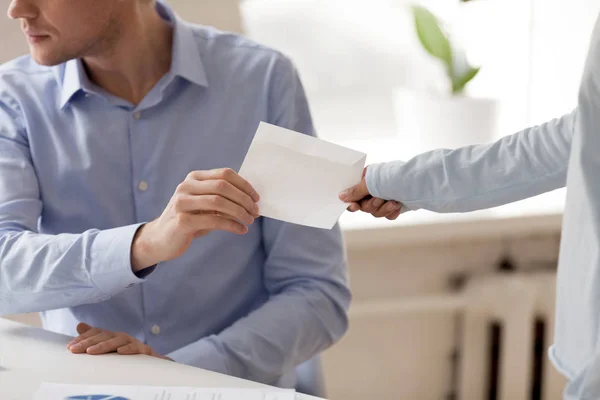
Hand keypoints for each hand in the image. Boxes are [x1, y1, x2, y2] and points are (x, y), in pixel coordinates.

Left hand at [67, 323, 170, 359]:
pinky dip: (129, 349)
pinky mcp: (145, 351)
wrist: (152, 363)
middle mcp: (122, 337)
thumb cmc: (127, 355)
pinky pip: (137, 348)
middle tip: (74, 350)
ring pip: (118, 340)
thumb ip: (95, 336)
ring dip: (104, 345)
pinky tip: (120, 352)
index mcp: (112, 336)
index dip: (83, 338)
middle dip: (88, 342)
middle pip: (104, 336)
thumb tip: (80, 325)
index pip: (96, 333)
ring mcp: (133, 342)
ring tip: (91, 352)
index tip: (70, 347)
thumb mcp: (110, 346)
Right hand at [131, 168, 259, 270]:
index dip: (244, 185)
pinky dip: (232, 225)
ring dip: (240, 212)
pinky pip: (214, 221)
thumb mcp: (205, 206)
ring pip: (219, 202)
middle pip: (223, 186)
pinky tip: (242, 230)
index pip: (225, 174)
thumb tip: (251, 201)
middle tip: (255, 212)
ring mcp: (182, 203)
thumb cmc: (189, 220)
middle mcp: (186, 187)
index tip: (256, 198)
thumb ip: (223, 199)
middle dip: (244, 199)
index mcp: (194, 178)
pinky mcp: (182, 221)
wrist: (160, 239)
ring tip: (250, 220)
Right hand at [339, 167, 402, 219]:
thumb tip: (341, 196)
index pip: (353, 194)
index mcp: (366, 179)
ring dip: (384, 209)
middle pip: (364, 206)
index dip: (353, 202)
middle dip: (372, 205)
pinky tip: (398, 205)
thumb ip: (355, 191)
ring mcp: (385, 197)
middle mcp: (374, 188)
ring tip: (393, 202)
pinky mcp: (394, 205)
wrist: (417, 183)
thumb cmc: (393, 178)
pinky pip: (387, 216)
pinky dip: (392, 212)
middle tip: (379, 199)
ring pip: (376, 213)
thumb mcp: (370, 183)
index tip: (355, 206)